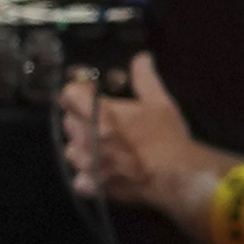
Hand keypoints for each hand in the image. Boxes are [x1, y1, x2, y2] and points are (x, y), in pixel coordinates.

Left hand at [54, 54, 204, 205]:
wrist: (175, 174)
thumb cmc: (166, 135)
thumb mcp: (159, 101)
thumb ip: (144, 78)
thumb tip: (142, 57)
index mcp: (99, 113)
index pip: (68, 94)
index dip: (79, 91)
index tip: (92, 93)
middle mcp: (86, 137)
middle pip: (69, 121)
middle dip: (81, 118)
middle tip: (102, 120)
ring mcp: (87, 163)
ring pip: (71, 150)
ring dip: (83, 147)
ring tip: (104, 147)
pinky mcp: (92, 185)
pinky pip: (79, 179)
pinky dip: (87, 176)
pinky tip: (102, 172)